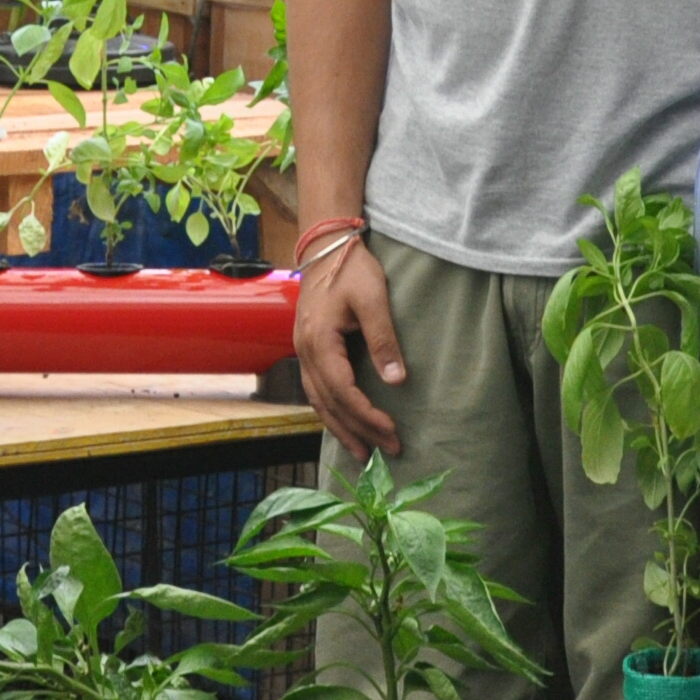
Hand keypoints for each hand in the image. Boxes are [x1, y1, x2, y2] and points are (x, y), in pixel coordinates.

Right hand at [295, 240, 405, 460]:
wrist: (325, 247)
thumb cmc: (351, 269)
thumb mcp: (373, 299)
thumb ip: (384, 339)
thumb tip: (397, 380)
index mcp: (319, 342)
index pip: (344, 392)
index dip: (368, 416)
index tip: (393, 431)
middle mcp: (305, 352)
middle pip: (330, 404)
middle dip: (358, 431)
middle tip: (386, 452)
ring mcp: (302, 351)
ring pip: (318, 401)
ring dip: (340, 428)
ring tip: (362, 451)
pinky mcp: (307, 349)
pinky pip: (315, 390)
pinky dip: (330, 411)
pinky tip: (343, 422)